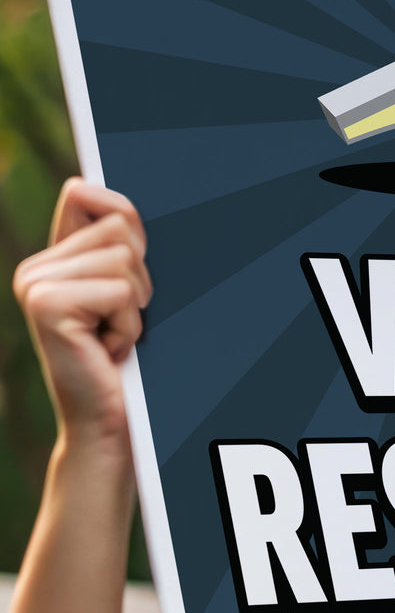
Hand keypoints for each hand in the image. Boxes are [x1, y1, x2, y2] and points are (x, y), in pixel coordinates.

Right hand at [12, 178, 150, 452]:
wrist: (107, 423)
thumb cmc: (125, 360)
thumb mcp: (124, 295)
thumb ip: (115, 244)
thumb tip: (97, 188)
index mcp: (52, 260)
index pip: (89, 194)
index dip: (126, 219)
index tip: (135, 258)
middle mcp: (34, 268)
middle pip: (120, 227)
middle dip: (141, 278)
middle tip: (120, 321)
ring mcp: (35, 284)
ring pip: (125, 258)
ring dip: (136, 306)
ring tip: (113, 336)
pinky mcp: (47, 304)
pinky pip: (121, 290)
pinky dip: (130, 324)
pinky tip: (108, 349)